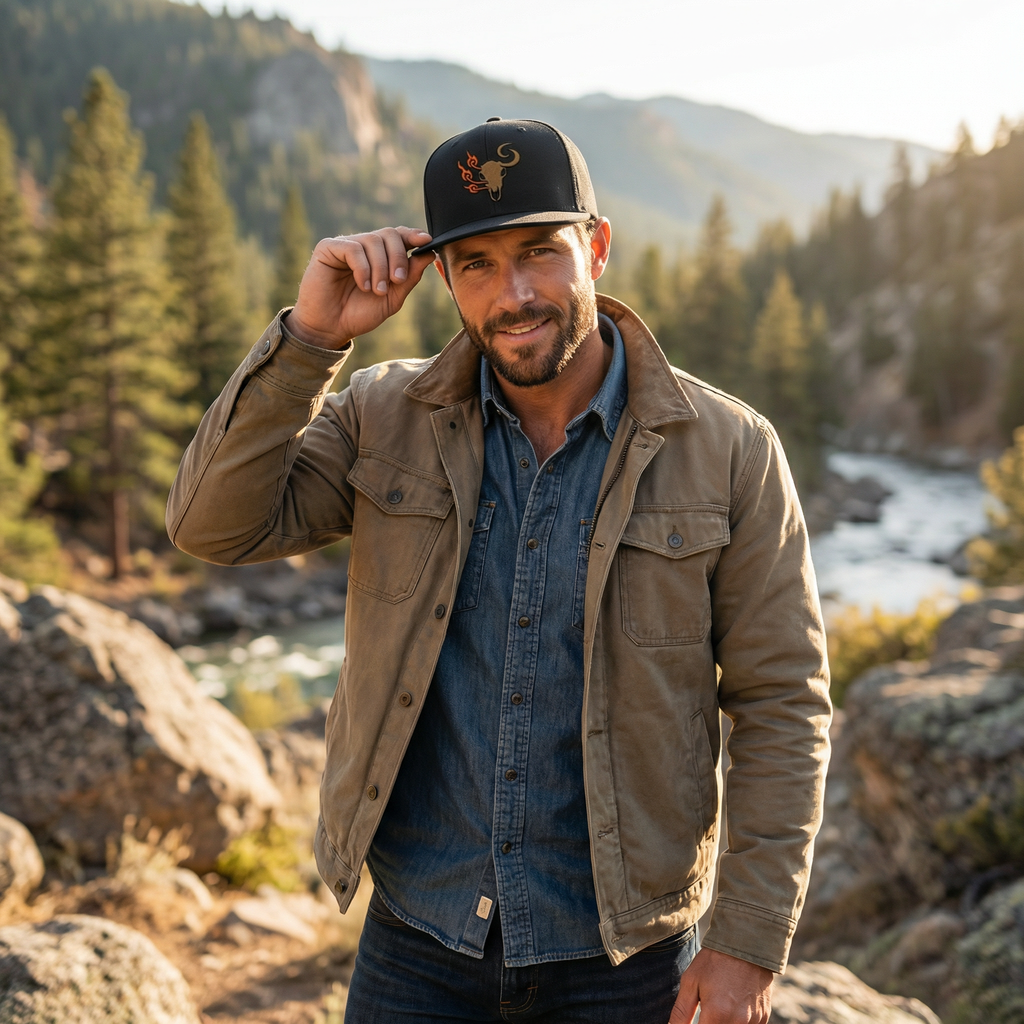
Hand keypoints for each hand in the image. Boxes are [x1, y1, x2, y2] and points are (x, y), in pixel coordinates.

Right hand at [288, 226, 434, 348]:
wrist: (331, 328)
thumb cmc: (359, 314)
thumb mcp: (392, 298)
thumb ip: (410, 277)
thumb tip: (429, 254)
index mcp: (380, 256)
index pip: (398, 236)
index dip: (413, 235)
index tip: (426, 241)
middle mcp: (363, 247)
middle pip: (389, 234)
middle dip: (398, 257)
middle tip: (397, 281)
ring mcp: (346, 245)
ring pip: (373, 240)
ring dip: (380, 268)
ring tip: (377, 291)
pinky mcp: (328, 248)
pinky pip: (353, 248)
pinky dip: (363, 268)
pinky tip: (363, 285)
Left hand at [669, 948, 772, 1023]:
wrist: (746, 942)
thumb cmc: (714, 960)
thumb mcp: (691, 981)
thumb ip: (681, 1012)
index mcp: (716, 1014)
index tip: (697, 1019)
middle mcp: (737, 1022)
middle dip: (710, 1023)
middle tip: (707, 1010)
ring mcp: (753, 1020)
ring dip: (724, 1022)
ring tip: (720, 1003)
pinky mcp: (764, 1017)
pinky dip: (738, 1021)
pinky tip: (733, 1005)